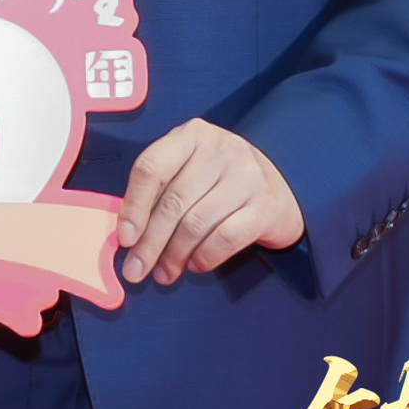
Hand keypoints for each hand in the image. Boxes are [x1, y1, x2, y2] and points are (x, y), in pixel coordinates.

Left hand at [115, 119, 303, 287]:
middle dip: (150, 243)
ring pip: (196, 224)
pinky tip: (194, 265)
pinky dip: (204, 257)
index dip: (133, 206)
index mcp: (192, 135)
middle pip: (173, 202)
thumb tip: (129, 235)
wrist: (282, 184)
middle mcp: (221, 150)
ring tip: (164, 273)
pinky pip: (225, 238)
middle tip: (136, 270)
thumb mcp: (191, 168)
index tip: (125, 238)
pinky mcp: (265, 206)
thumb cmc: (222, 180)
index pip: (151, 168)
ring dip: (174, 255)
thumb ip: (161, 190)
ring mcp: (246, 176)